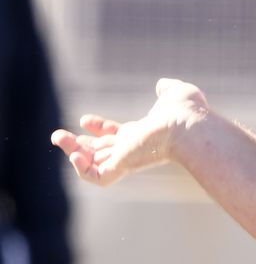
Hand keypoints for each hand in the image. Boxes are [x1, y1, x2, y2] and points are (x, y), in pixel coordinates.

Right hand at [50, 78, 208, 186]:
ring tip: (56, 137)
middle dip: (79, 146)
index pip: (117, 137)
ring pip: (94, 165)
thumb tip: (162, 86)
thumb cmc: (187, 111)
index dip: (100, 129)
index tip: (85, 120)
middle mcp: (134, 148)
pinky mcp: (124, 166)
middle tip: (58, 136)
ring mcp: (128, 158)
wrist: (189, 125)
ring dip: (72, 153)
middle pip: (102, 153)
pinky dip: (82, 170)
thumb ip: (167, 89)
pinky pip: (97, 177)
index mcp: (143, 134)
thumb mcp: (176, 93)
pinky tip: (74, 155)